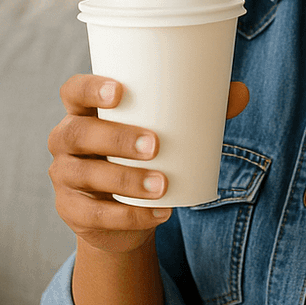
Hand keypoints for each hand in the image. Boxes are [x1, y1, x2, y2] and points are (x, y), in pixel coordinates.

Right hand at [48, 75, 249, 254]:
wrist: (124, 214)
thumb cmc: (146, 156)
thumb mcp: (166, 133)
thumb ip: (201, 112)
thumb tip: (240, 91)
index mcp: (85, 111)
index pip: (73, 91)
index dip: (90, 88)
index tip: (120, 92)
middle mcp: (66, 140)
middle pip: (79, 133)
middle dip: (116, 139)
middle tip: (155, 145)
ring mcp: (64, 177)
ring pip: (85, 175)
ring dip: (125, 181)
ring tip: (162, 185)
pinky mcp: (71, 211)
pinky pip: (94, 215)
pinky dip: (127, 217)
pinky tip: (156, 214)